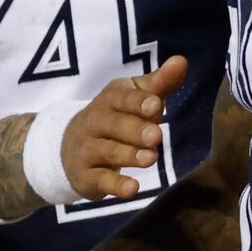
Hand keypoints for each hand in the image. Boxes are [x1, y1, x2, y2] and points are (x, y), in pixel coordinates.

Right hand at [61, 55, 189, 199]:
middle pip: (115, 124)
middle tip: (156, 135)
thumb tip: (181, 61)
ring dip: (129, 155)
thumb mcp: (135, 97)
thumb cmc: (117, 117)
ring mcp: (88, 150)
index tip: (156, 104)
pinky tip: (133, 189)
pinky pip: (101, 180)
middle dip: (135, 130)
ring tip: (152, 159)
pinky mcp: (87, 176)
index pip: (123, 98)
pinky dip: (116, 185)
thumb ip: (159, 83)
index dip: (138, 101)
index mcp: (110, 100)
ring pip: (108, 151)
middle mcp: (95, 122)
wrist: (69, 147)